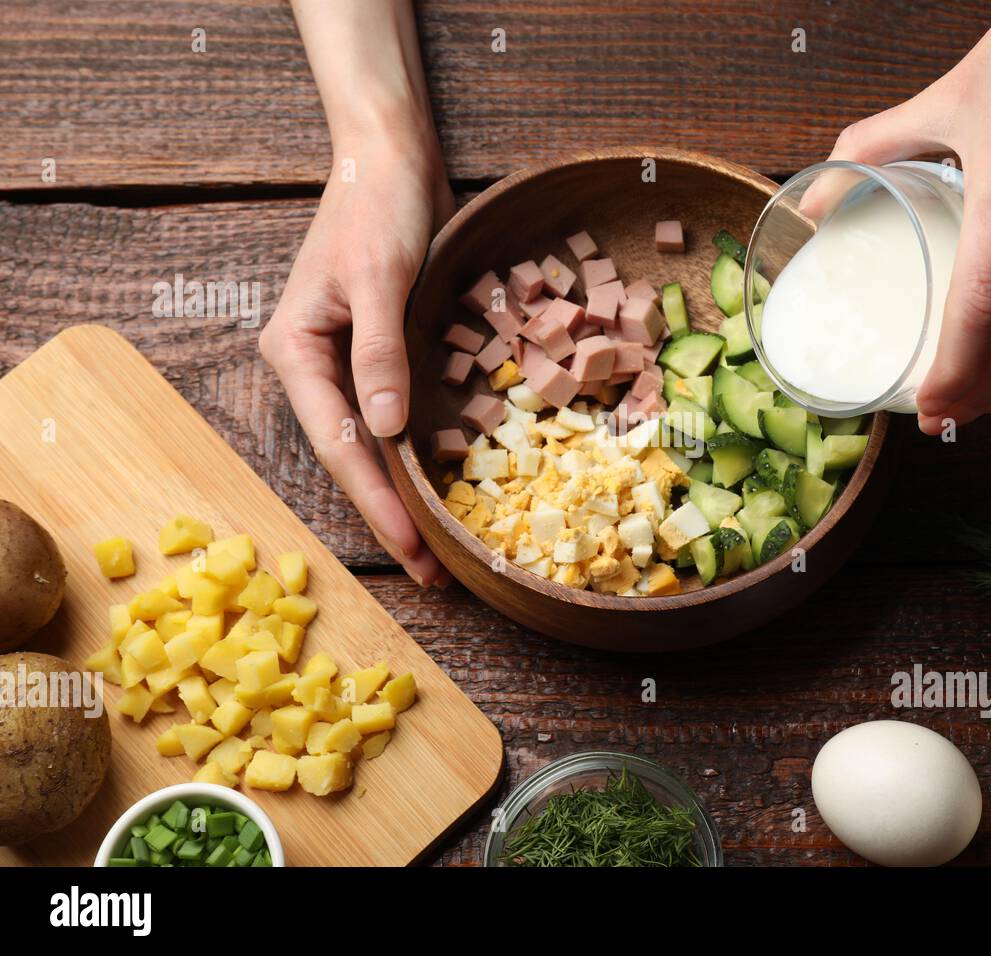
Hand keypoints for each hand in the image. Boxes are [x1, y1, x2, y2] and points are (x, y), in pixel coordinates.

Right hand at [259, 130, 454, 585]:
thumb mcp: (380, 277)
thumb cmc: (379, 209)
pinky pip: (392, 418)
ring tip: (439, 546)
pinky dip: (415, 454)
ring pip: (371, 444)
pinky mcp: (375, 355)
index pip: (340, 445)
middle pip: (352, 457)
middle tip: (433, 573)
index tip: (414, 549)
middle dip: (390, 514)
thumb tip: (385, 430)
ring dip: (403, 492)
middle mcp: (313, 367)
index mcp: (296, 352)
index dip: (378, 501)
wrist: (390, 160)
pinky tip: (441, 484)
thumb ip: (380, 351)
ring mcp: (343, 364)